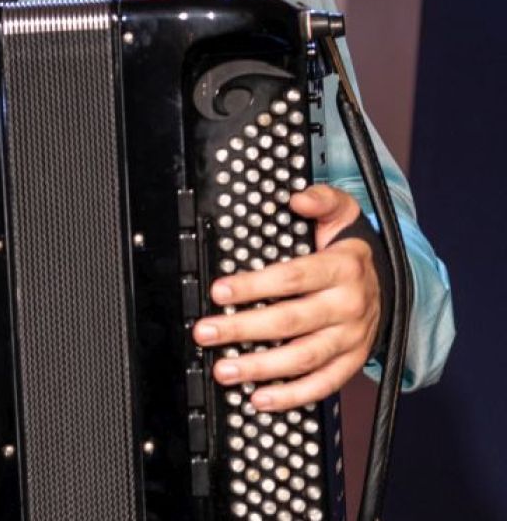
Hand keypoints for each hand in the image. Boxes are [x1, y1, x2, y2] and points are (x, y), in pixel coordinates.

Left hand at [191, 184, 381, 411]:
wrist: (391, 284)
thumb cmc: (349, 251)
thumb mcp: (343, 215)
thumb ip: (322, 201)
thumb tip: (298, 198)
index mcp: (342, 268)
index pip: (292, 278)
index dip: (254, 286)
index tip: (219, 291)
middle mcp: (349, 305)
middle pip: (290, 321)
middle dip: (242, 329)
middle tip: (205, 332)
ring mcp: (352, 338)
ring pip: (303, 358)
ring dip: (261, 368)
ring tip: (224, 370)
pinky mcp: (353, 362)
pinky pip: (323, 385)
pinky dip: (292, 396)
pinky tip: (259, 399)